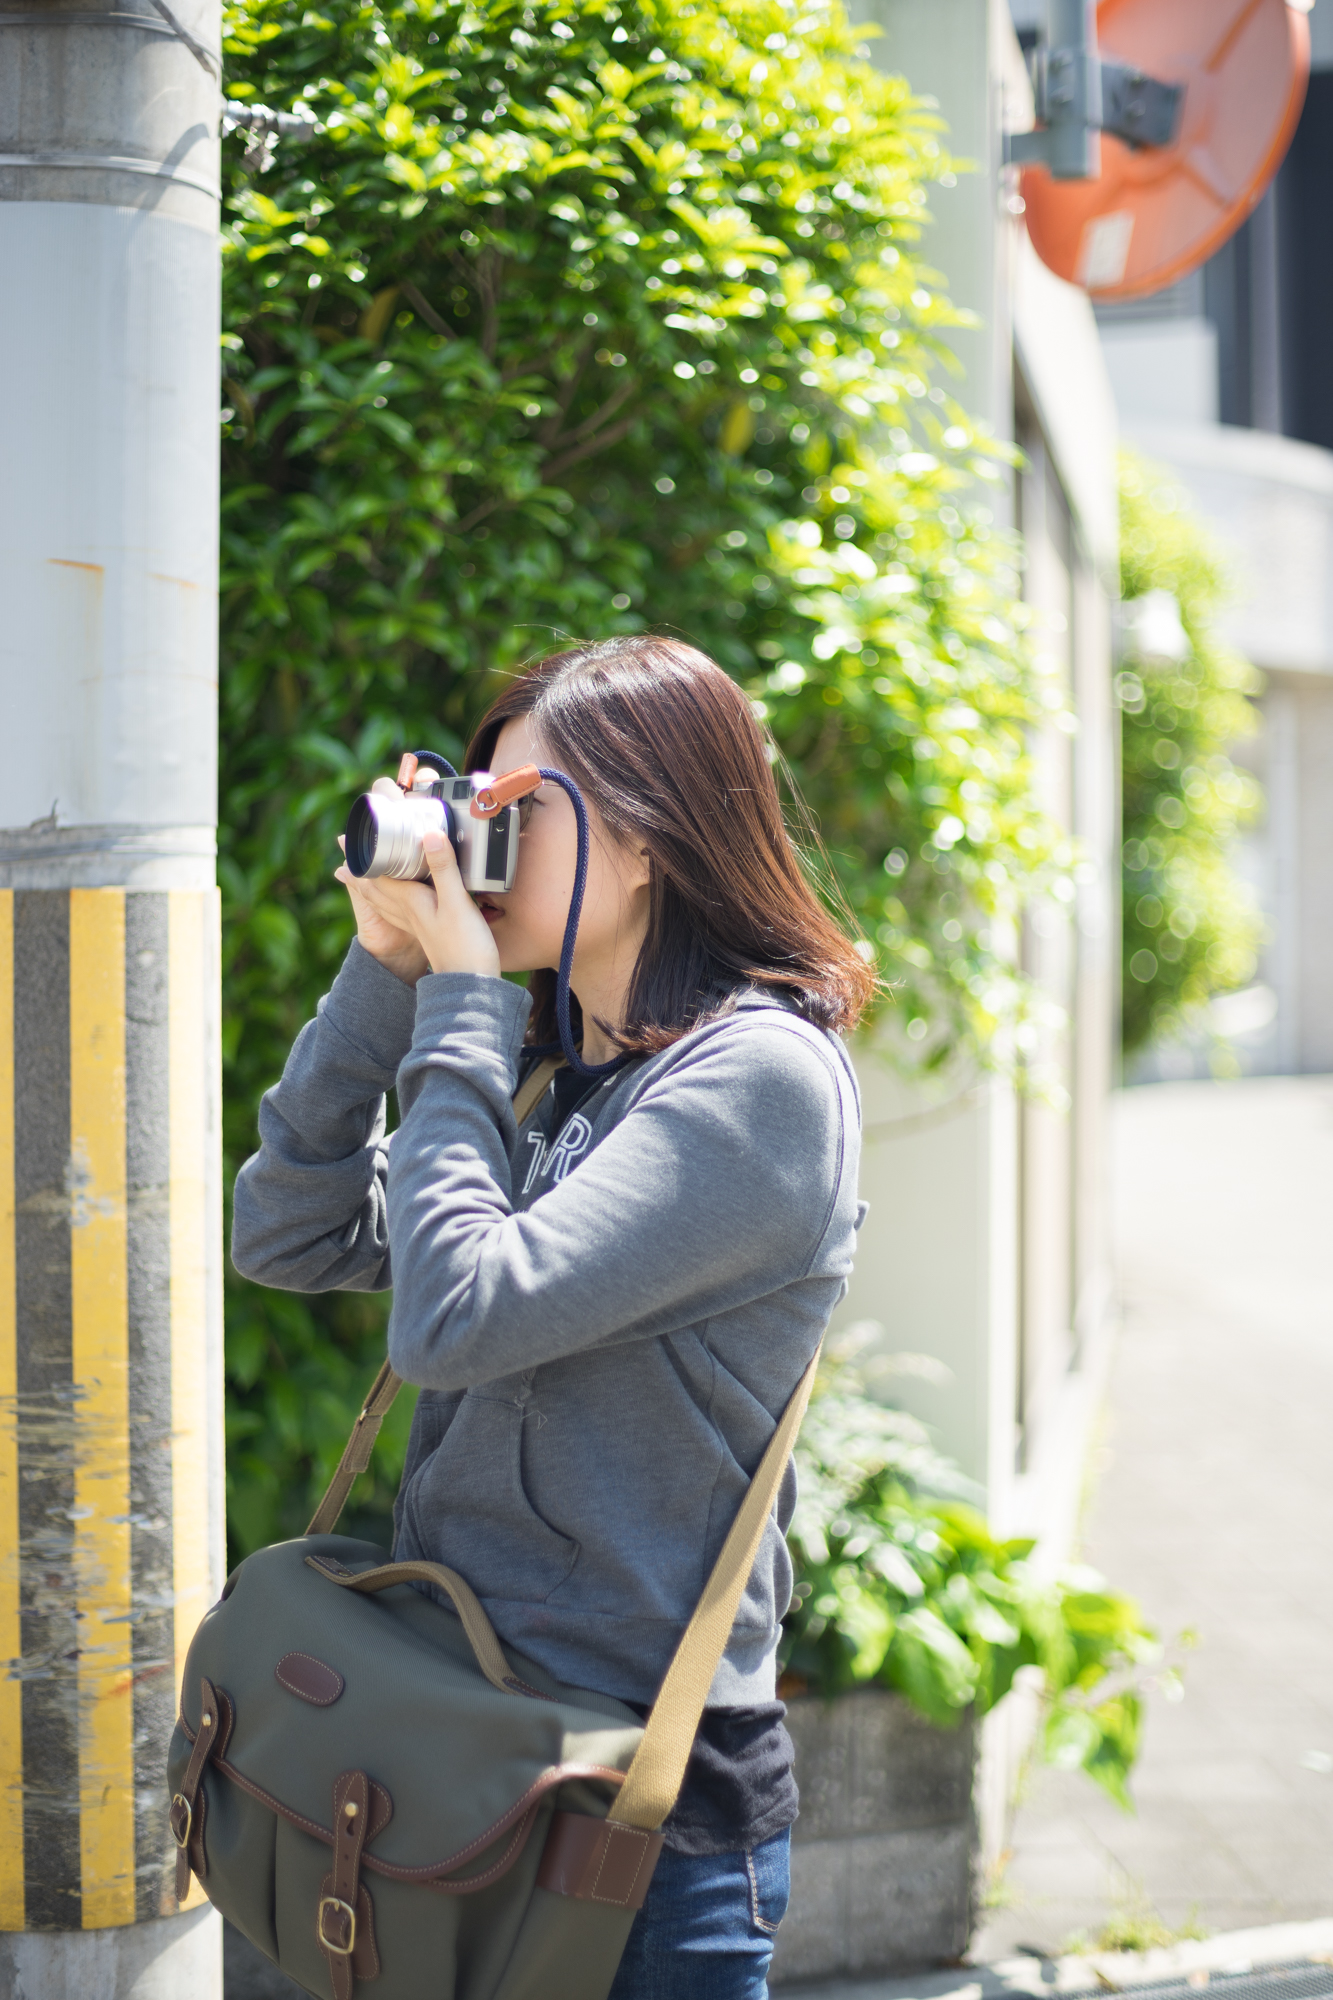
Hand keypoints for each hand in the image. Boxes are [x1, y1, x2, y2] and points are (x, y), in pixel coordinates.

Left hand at [334, 831, 500, 982]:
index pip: (378, 873)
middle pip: (376, 886)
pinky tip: (400, 899)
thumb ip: (443, 868)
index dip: (365, 855)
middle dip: (360, 868)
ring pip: (385, 899)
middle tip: (344, 848)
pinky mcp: (429, 932)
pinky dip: (392, 898)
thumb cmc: (466, 947)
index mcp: (410, 901)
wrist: (471, 989)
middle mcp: (408, 912)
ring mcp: (417, 924)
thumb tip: (428, 834)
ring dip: (371, 883)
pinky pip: (400, 909)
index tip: (347, 838)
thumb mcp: (456, 903)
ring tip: (357, 873)